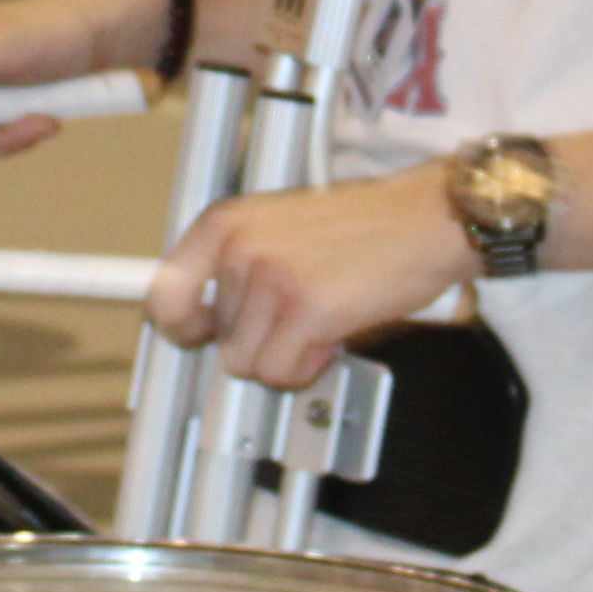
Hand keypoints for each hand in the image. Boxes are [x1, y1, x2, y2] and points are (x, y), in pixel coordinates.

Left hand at [147, 168, 471, 391]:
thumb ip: (238, 266)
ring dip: (288, 355)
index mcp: (226, 222)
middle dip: (264, 339)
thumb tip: (207, 325)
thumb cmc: (365, 225)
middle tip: (302, 311)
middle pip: (220, 340)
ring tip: (322, 319)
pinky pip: (282, 372)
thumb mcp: (280, 226)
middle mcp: (240, 247)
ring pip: (249, 363)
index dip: (181, 327)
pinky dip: (308, 367)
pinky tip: (333, 334)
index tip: (196, 336)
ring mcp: (271, 277)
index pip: (166, 293)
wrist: (426, 218)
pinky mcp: (306, 309)